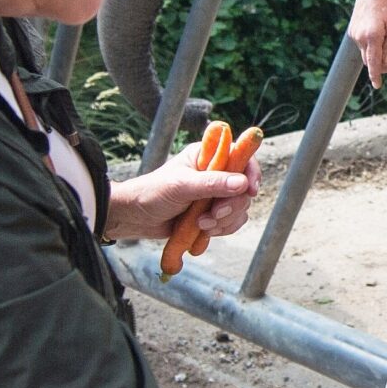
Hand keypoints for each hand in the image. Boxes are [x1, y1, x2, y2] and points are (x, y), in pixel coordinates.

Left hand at [105, 155, 261, 240]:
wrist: (135, 218)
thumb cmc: (152, 193)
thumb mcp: (182, 186)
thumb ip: (212, 184)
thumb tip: (242, 184)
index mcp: (208, 156)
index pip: (241, 158)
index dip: (251, 172)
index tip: (250, 189)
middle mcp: (215, 173)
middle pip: (243, 189)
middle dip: (231, 206)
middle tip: (213, 214)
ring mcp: (214, 194)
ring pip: (239, 208)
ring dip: (224, 221)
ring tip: (201, 225)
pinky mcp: (212, 213)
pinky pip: (231, 222)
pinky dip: (221, 229)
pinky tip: (203, 231)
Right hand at [347, 0, 386, 88]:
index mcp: (372, 36)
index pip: (373, 61)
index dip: (376, 75)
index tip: (377, 86)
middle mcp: (360, 37)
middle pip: (369, 59)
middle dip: (379, 65)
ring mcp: (354, 34)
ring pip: (365, 52)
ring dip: (375, 54)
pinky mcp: (352, 32)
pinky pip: (362, 44)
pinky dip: (370, 46)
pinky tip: (378, 36)